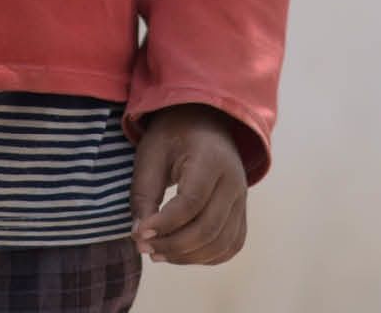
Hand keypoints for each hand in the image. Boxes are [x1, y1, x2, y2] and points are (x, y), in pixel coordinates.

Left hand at [130, 105, 249, 265]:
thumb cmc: (172, 138)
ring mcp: (242, 199)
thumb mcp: (151, 155)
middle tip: (144, 247)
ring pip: (221, 244)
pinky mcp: (242, 213)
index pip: (191, 202)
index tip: (138, 233)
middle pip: (208, 228)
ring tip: (158, 253)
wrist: (204, 123)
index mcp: (211, 159)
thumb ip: (144, 195)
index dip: (164, 223)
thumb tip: (140, 237)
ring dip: (188, 256)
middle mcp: (234, 181)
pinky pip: (230, 246)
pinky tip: (180, 253)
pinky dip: (206, 257)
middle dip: (173, 245)